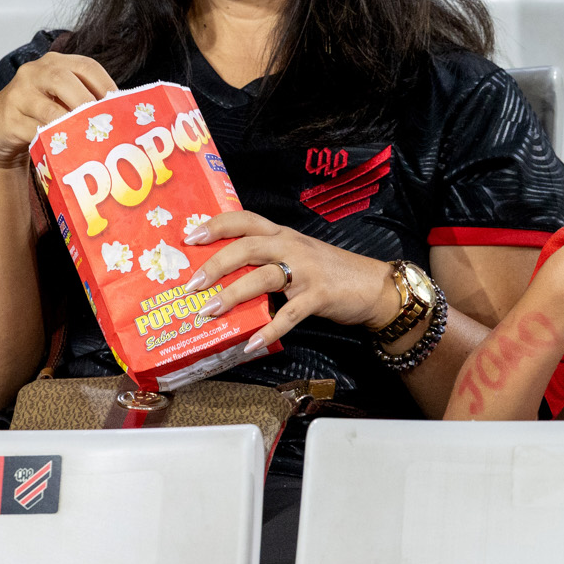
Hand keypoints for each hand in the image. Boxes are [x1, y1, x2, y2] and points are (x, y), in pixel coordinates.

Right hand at [0, 54, 115, 170]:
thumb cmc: (37, 110)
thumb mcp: (59, 95)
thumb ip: (83, 96)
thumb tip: (119, 113)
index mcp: (54, 62)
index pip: (86, 65)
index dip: (106, 84)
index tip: (120, 106)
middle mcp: (35, 72)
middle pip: (64, 80)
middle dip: (87, 103)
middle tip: (104, 124)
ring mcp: (19, 94)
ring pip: (49, 108)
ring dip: (71, 125)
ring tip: (88, 138)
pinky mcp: (9, 119)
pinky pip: (34, 131)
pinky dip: (52, 139)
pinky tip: (65, 147)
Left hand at [183, 212, 401, 347]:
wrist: (373, 286)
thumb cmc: (330, 272)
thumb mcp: (297, 256)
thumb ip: (267, 261)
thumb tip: (224, 278)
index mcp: (282, 235)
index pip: (245, 220)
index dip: (216, 225)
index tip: (189, 237)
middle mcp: (292, 246)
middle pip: (247, 246)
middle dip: (216, 264)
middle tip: (192, 284)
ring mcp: (306, 270)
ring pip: (263, 278)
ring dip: (233, 295)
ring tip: (209, 311)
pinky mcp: (319, 295)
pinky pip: (289, 314)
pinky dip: (269, 330)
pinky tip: (251, 343)